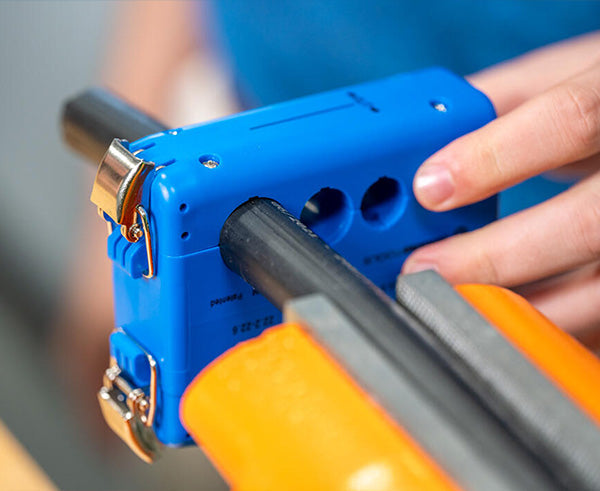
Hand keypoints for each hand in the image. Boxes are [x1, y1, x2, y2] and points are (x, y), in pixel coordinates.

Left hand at [402, 31, 599, 335]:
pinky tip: (504, 311)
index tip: (429, 187)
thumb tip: (425, 131)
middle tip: (426, 269)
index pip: (571, 119)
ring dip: (520, 303)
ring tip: (456, 302)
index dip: (495, 156)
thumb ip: (500, 100)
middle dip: (496, 254)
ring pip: (599, 287)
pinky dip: (549, 315)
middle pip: (587, 223)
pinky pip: (596, 304)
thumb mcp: (564, 75)